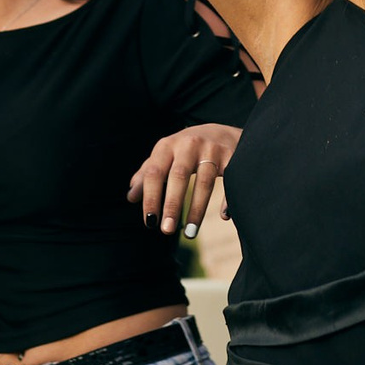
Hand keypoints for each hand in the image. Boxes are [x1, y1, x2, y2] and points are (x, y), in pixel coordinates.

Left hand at [129, 123, 241, 237]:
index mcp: (168, 146)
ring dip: (197, 209)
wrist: (221, 132)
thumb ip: (147, 174)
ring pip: (205, 181)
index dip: (151, 197)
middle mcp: (189, 145)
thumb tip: (131, 197)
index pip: (154, 172)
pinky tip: (224, 216)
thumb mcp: (164, 156)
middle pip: (179, 176)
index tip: (149, 222)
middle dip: (172, 205)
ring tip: (190, 233)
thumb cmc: (186, 150)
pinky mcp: (232, 156)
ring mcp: (212, 149)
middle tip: (166, 230)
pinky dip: (228, 199)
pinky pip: (231, 180)